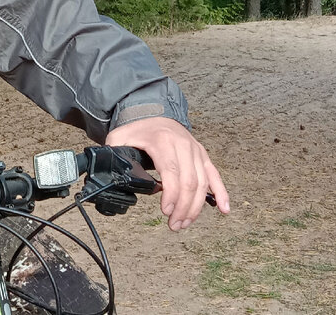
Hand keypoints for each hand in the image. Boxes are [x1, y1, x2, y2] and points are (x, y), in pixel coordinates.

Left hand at [104, 116, 229, 230]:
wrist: (155, 111)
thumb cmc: (138, 129)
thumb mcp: (120, 137)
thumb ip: (114, 155)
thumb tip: (110, 176)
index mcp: (162, 141)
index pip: (171, 171)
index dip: (171, 193)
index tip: (166, 211)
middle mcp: (183, 145)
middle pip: (189, 181)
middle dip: (183, 207)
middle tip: (173, 224)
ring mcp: (195, 150)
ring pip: (203, 183)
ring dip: (196, 207)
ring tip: (184, 223)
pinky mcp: (202, 156)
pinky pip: (215, 176)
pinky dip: (222, 193)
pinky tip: (224, 209)